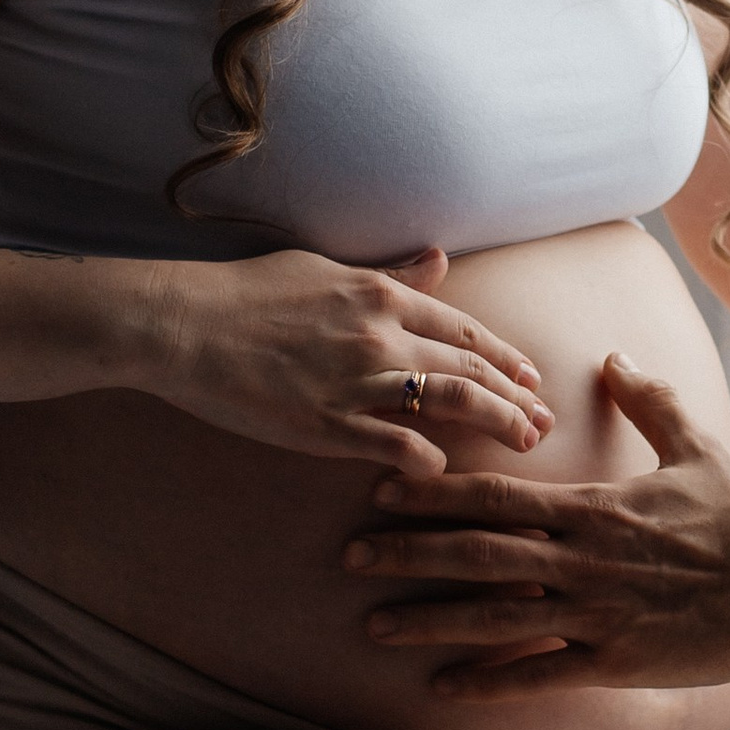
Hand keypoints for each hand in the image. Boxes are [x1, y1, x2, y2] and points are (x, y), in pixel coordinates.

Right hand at [139, 246, 553, 474]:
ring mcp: (356, 381)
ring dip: (496, 423)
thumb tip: (438, 260)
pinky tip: (442, 469)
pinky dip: (427, 459)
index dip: (504, 357)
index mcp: (381, 296)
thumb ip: (389, 274)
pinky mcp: (327, 423)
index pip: (464, 329)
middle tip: (545, 421)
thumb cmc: (247, 293)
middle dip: (517, 396)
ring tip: (525, 442)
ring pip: (449, 403)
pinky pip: (395, 445)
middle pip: (470, 367)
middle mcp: (381, 336)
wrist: (183, 325)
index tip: (530, 376)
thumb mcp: (327, 269)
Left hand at [345, 355, 729, 688]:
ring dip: (428, 620)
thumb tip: (614, 356)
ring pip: (493, 615)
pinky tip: (442, 689)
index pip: (496, 494)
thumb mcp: (698, 448)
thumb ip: (650, 401)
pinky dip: (488, 684)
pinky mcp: (615, 660)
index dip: (433, 490)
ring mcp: (595, 612)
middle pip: (476, 551)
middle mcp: (581, 558)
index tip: (382, 488)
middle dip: (406, 552)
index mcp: (593, 506)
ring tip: (372, 626)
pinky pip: (539, 674)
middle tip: (347, 556)